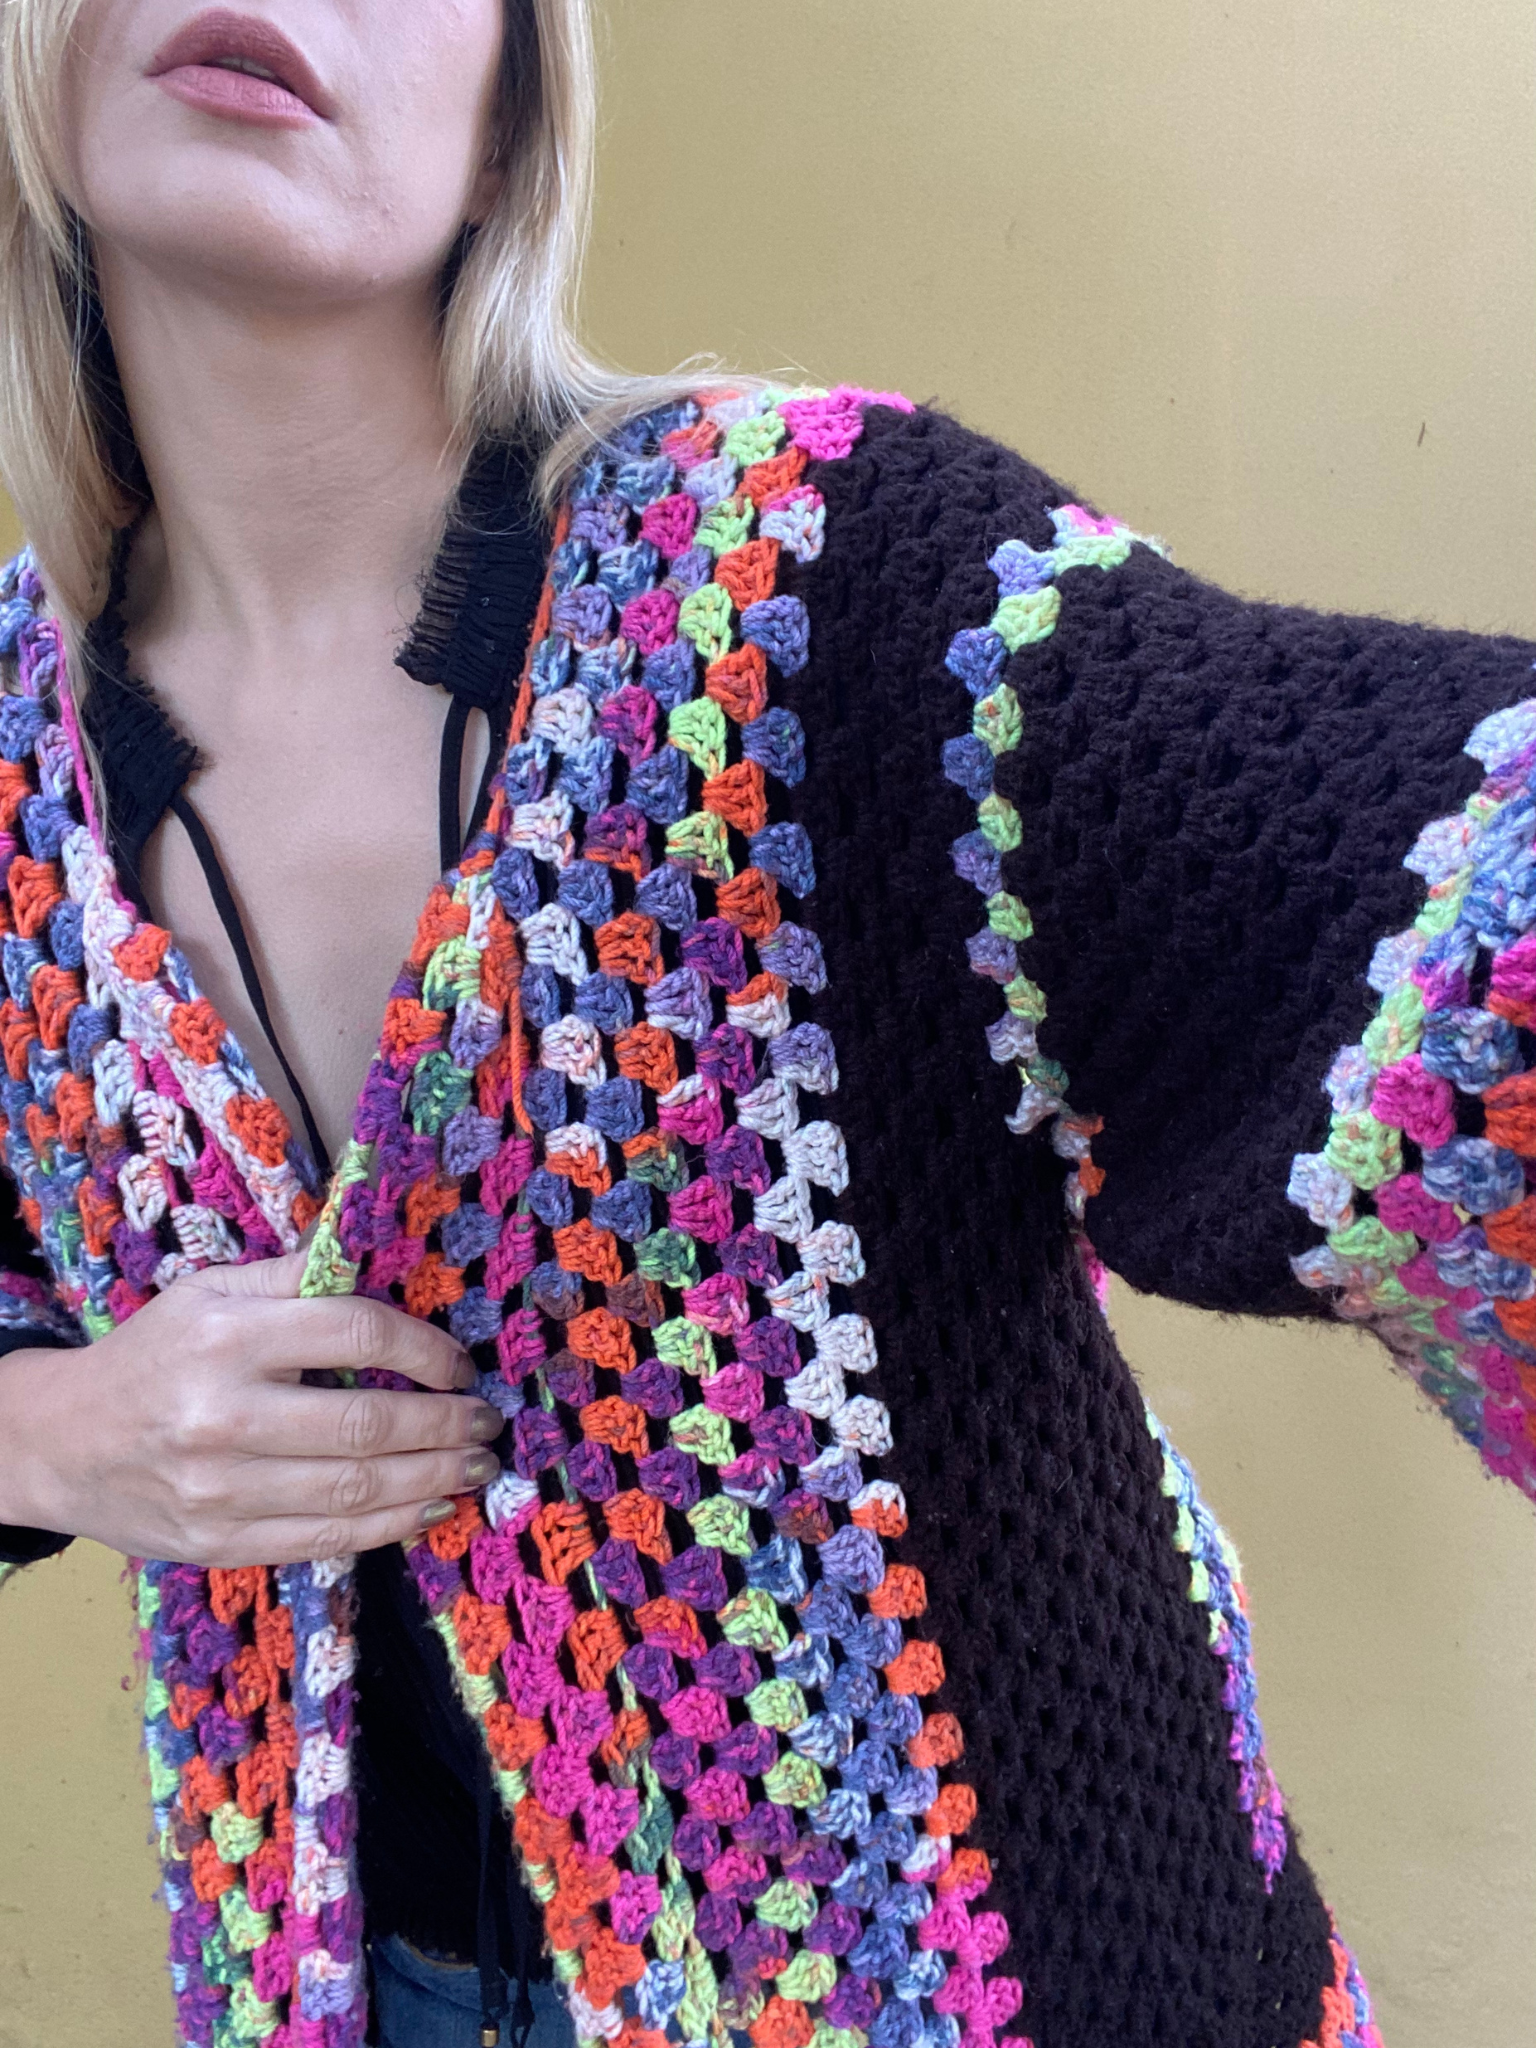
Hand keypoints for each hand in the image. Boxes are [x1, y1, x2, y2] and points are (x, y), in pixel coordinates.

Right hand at [0, 1252, 503, 1565]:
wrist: (59, 1443)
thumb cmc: (151, 1356)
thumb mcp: (208, 1293)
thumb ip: (293, 1276)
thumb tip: (374, 1256)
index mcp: (228, 1338)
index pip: (358, 1333)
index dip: (427, 1350)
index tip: (460, 1364)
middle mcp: (224, 1415)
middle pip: (368, 1422)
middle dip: (446, 1424)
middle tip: (486, 1422)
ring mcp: (221, 1488)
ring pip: (357, 1490)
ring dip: (434, 1478)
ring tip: (474, 1465)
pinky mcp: (220, 1542)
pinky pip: (326, 1540)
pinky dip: (390, 1527)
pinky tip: (427, 1507)